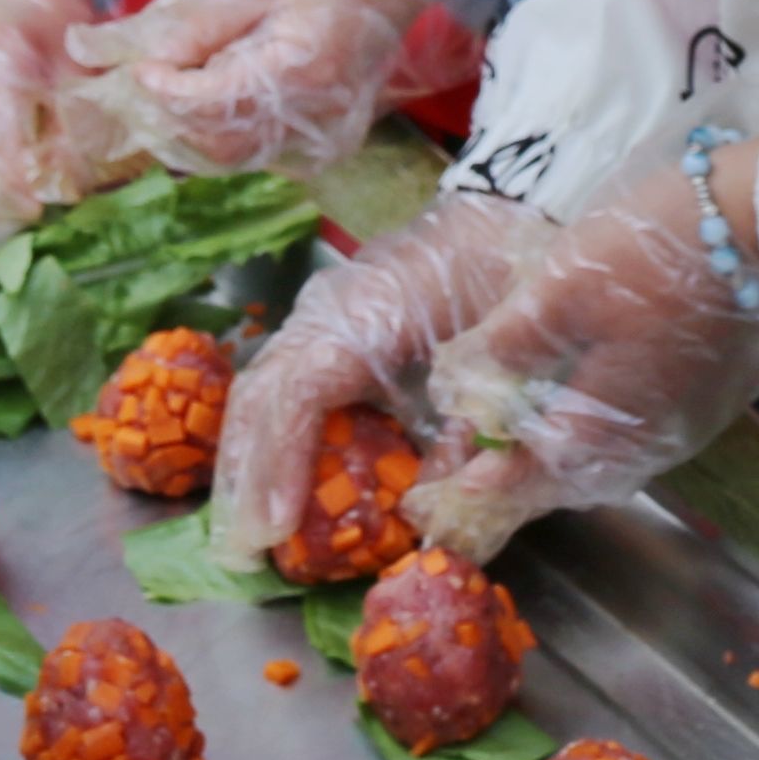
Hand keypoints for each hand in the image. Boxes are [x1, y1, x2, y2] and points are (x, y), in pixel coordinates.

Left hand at [63, 0, 508, 175]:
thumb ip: (181, 24)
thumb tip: (109, 56)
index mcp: (303, 75)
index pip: (207, 108)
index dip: (160, 92)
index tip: (133, 66)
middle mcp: (316, 126)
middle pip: (210, 147)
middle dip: (161, 116)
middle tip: (134, 77)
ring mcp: (321, 145)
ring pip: (223, 157)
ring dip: (182, 125)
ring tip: (168, 77)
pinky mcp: (319, 147)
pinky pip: (248, 151)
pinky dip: (214, 127)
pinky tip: (210, 87)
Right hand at [203, 193, 564, 563]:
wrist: (515, 210)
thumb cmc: (508, 276)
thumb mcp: (499, 356)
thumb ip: (468, 432)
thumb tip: (430, 516)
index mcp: (365, 313)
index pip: (297, 393)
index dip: (281, 464)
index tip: (278, 530)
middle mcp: (327, 313)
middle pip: (260, 396)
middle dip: (246, 477)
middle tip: (243, 549)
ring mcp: (323, 316)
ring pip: (262, 392)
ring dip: (250, 462)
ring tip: (247, 530)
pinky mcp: (331, 327)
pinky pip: (285, 385)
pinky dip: (275, 440)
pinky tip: (277, 488)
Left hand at [402, 148, 758, 558]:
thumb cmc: (651, 255)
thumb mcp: (562, 289)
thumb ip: (514, 342)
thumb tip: (473, 377)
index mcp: (611, 421)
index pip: (540, 472)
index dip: (496, 478)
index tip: (459, 480)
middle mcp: (652, 436)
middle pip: (581, 476)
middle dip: (533, 475)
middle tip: (491, 459)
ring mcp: (687, 416)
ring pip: (615, 454)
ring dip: (570, 453)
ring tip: (532, 432)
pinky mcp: (709, 390)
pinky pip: (644, 430)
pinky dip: (605, 428)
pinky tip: (588, 399)